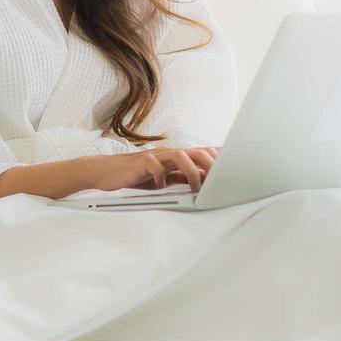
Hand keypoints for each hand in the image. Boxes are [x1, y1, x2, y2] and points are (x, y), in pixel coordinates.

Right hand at [89, 145, 220, 192]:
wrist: (108, 171)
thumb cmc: (139, 175)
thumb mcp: (165, 178)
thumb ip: (182, 177)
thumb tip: (204, 183)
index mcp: (178, 156)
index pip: (205, 153)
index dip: (219, 162)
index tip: (232, 174)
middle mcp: (170, 152)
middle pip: (198, 152)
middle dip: (212, 166)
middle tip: (219, 184)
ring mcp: (156, 155)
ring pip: (180, 155)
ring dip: (191, 172)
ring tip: (195, 188)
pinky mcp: (142, 161)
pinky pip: (155, 166)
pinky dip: (161, 176)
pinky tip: (160, 186)